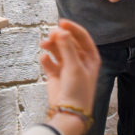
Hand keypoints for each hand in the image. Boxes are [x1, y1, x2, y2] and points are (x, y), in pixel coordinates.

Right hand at [41, 20, 100, 134]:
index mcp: (90, 57)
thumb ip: (67, 48)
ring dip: (51, 45)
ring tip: (44, 44)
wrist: (69, 112)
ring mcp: (67, 67)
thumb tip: (60, 31)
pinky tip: (44, 58)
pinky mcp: (55, 74)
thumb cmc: (78, 90)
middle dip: (60, 37)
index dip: (72, 28)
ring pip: (58, 50)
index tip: (61, 22)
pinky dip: (46, 59)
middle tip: (51, 35)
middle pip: (68, 42)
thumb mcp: (75, 67)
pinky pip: (49, 62)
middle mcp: (80, 60)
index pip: (82, 37)